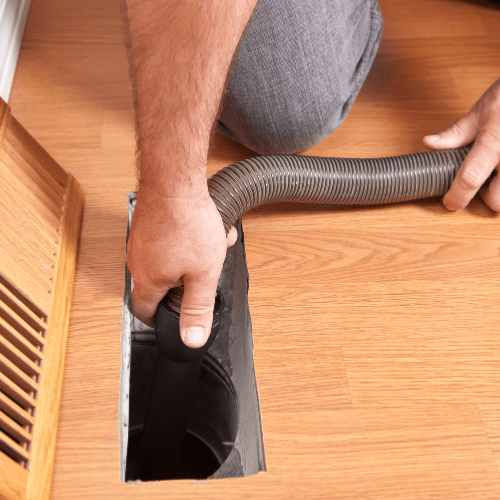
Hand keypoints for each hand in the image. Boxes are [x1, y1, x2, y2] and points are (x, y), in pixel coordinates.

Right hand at [126, 183, 236, 347]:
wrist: (175, 181)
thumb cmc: (189, 223)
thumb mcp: (203, 275)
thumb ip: (197, 309)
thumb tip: (191, 340)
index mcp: (147, 280)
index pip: (143, 311)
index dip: (156, 321)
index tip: (166, 321)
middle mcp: (137, 261)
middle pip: (160, 284)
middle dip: (186, 283)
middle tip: (204, 274)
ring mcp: (140, 241)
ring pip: (168, 260)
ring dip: (191, 259)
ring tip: (211, 246)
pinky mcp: (147, 224)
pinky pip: (168, 241)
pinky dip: (187, 240)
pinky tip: (205, 230)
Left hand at [423, 77, 499, 211]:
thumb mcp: (481, 111)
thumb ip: (455, 133)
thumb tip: (430, 143)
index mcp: (494, 142)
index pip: (470, 179)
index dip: (457, 196)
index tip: (450, 202)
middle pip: (498, 201)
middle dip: (487, 198)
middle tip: (482, 183)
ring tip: (499, 172)